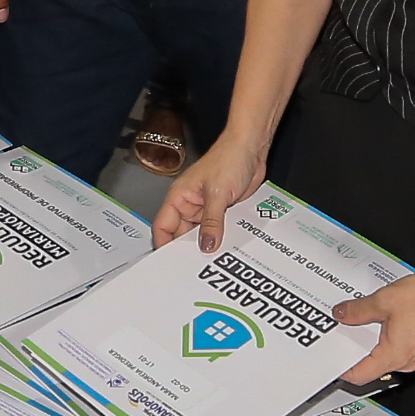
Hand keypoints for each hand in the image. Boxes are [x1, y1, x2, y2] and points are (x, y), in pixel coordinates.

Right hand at [151, 130, 271, 252]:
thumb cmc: (228, 158)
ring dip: (208, 244)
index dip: (163, 245)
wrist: (251, 148)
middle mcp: (190, 205)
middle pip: (181, 235)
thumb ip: (211, 222)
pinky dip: (222, 238)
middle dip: (187, 249)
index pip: (163, 226)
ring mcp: (206, 209)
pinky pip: (218, 230)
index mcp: (179, 197)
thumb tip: (206, 246)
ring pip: (201, 234)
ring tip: (213, 260)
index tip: (169, 263)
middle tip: (195, 267)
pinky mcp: (222, 211)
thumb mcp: (218, 194)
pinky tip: (228, 247)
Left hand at [327, 268, 414, 384]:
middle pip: (370, 367)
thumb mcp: (383, 301)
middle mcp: (405, 361)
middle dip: (353, 350)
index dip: (342, 369)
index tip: (331, 360)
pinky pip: (395, 348)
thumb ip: (358, 310)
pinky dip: (383, 338)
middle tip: (339, 335)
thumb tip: (343, 314)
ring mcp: (414, 355)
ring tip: (357, 323)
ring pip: (383, 356)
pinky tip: (378, 320)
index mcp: (394, 356)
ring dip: (369, 342)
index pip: (360, 375)